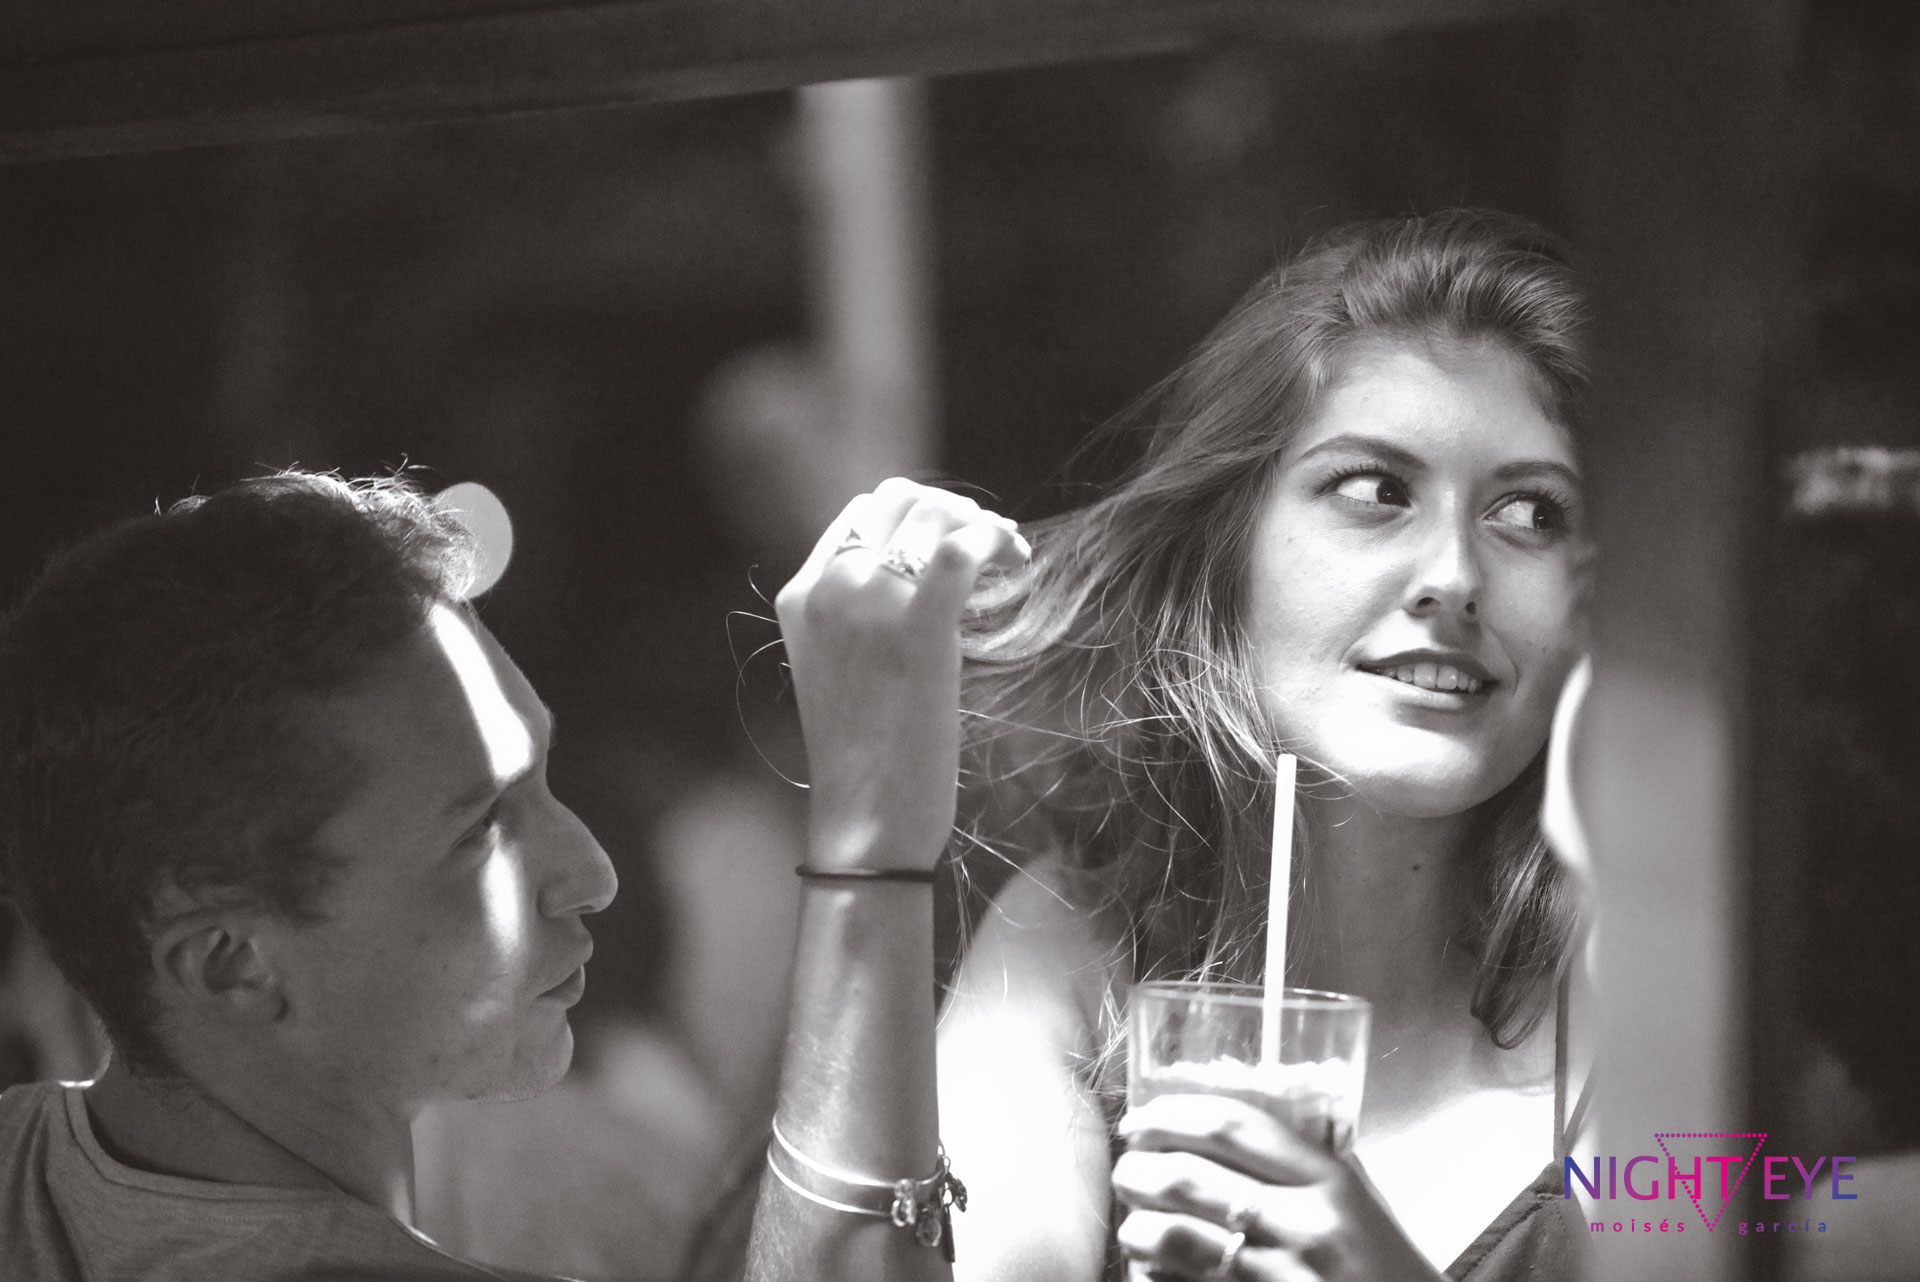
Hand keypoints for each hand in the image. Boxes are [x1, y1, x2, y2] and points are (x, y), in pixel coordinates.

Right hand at [776, 478, 1029, 871]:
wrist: (864, 820)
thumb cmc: (865, 757)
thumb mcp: (841, 668)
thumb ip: (859, 614)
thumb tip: (922, 570)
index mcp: (801, 594)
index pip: (862, 511)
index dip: (917, 510)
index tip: (956, 535)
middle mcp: (828, 587)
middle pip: (900, 501)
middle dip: (953, 508)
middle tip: (992, 540)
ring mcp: (868, 604)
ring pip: (934, 517)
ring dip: (981, 524)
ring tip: (1010, 554)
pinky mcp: (917, 629)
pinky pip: (960, 550)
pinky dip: (994, 540)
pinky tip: (1014, 559)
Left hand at [1111, 1095, 1442, 1281]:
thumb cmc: (1385, 1268)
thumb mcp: (1361, 1204)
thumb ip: (1307, 1166)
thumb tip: (1227, 1126)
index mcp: (1329, 1181)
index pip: (1232, 1125)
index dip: (1171, 1114)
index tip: (1143, 1117)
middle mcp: (1304, 1224)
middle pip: (1188, 1175)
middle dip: (1138, 1167)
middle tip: (1128, 1168)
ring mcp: (1279, 1275)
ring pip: (1172, 1234)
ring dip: (1136, 1224)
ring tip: (1132, 1222)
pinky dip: (1154, 1273)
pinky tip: (1150, 1268)